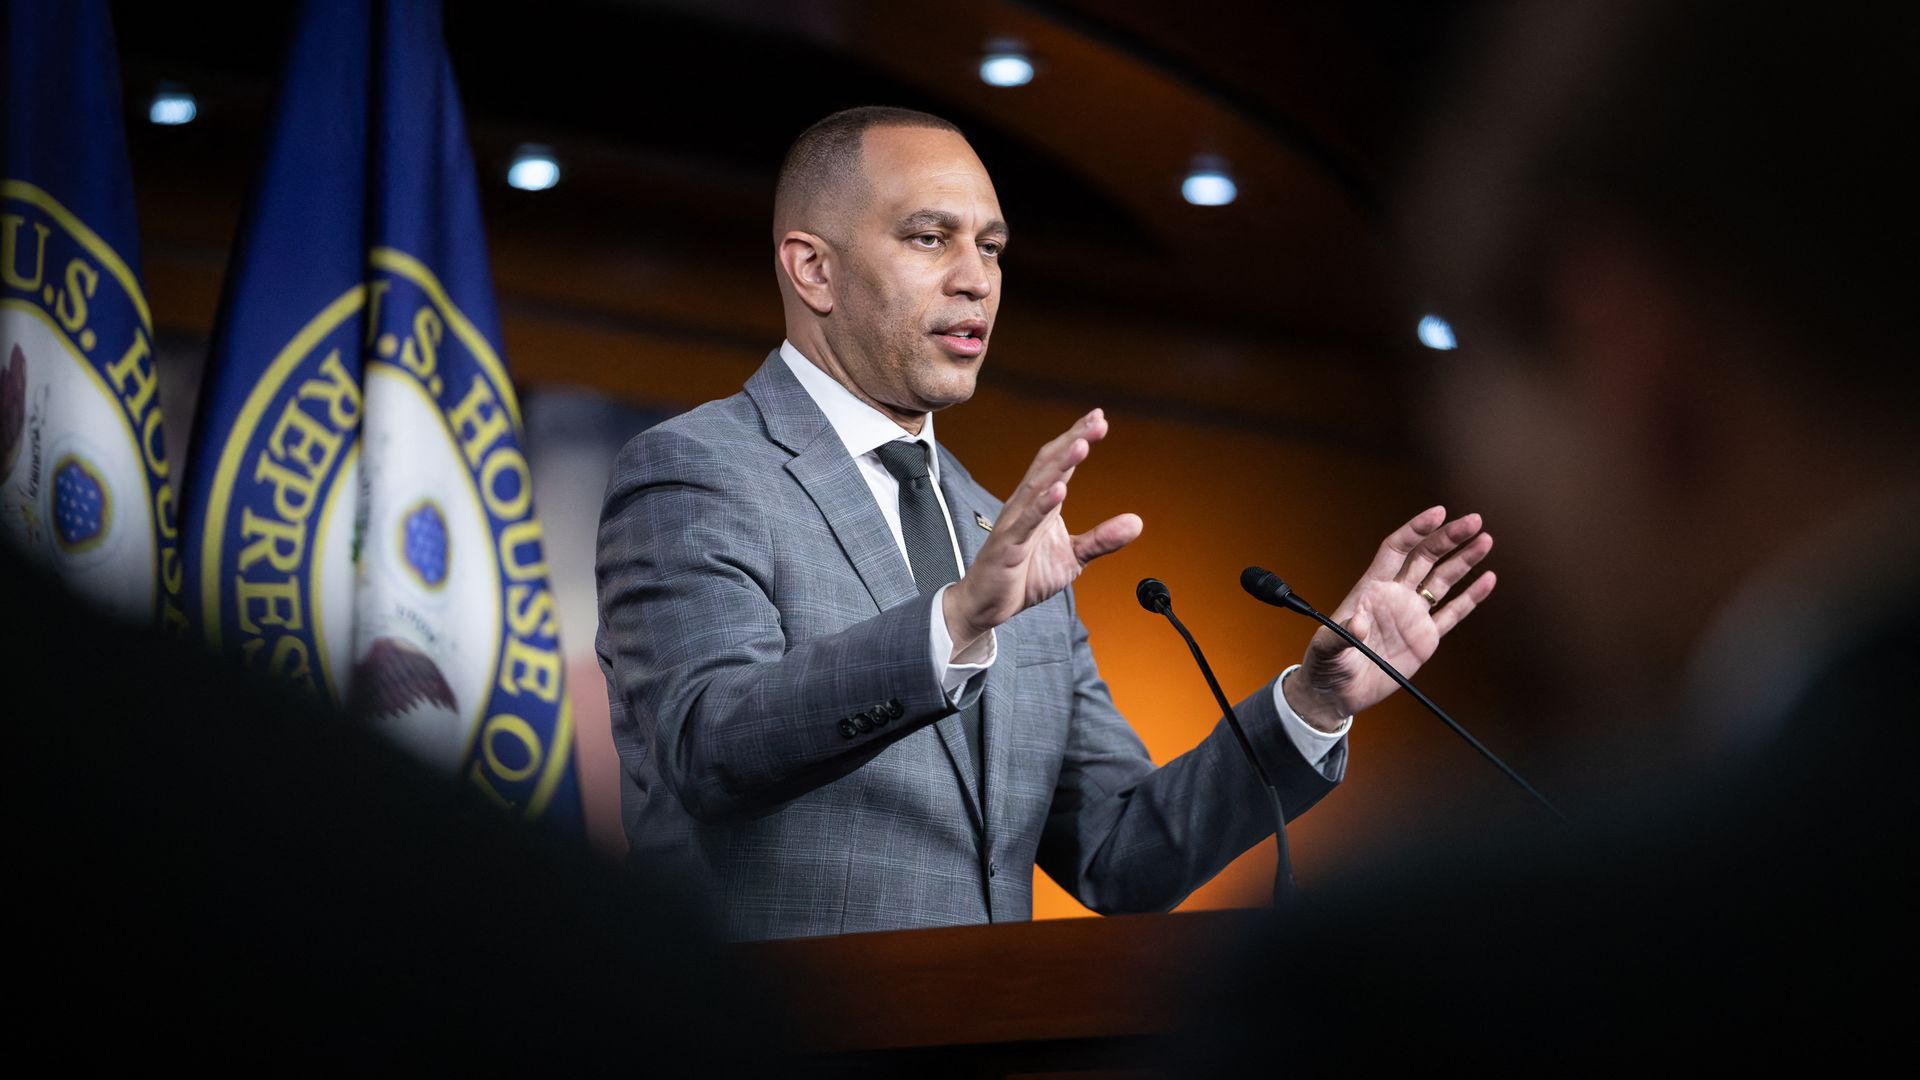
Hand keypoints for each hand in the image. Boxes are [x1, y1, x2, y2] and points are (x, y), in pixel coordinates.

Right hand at [945, 409, 1142, 653]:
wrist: (988, 604)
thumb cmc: (1024, 575)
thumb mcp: (1073, 557)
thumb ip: (1102, 538)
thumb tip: (1137, 522)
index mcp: (1042, 503)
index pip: (1060, 463)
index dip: (1078, 439)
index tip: (1099, 418)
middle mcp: (1026, 505)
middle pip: (1050, 465)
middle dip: (1073, 441)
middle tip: (1097, 421)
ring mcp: (1015, 523)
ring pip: (1038, 487)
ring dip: (1060, 465)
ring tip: (1081, 445)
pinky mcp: (1007, 546)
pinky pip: (1026, 522)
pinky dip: (1041, 505)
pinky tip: (1058, 490)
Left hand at [1284, 507, 1495, 729]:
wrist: (1337, 693)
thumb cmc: (1325, 665)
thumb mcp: (1326, 648)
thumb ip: (1341, 634)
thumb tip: (1358, 623)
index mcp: (1370, 589)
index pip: (1397, 550)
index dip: (1416, 530)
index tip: (1438, 513)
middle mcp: (1395, 596)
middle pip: (1426, 557)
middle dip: (1449, 538)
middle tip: (1474, 521)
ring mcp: (1412, 615)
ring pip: (1443, 580)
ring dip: (1464, 560)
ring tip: (1485, 540)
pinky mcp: (1425, 638)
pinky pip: (1452, 614)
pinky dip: (1471, 597)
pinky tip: (1487, 580)